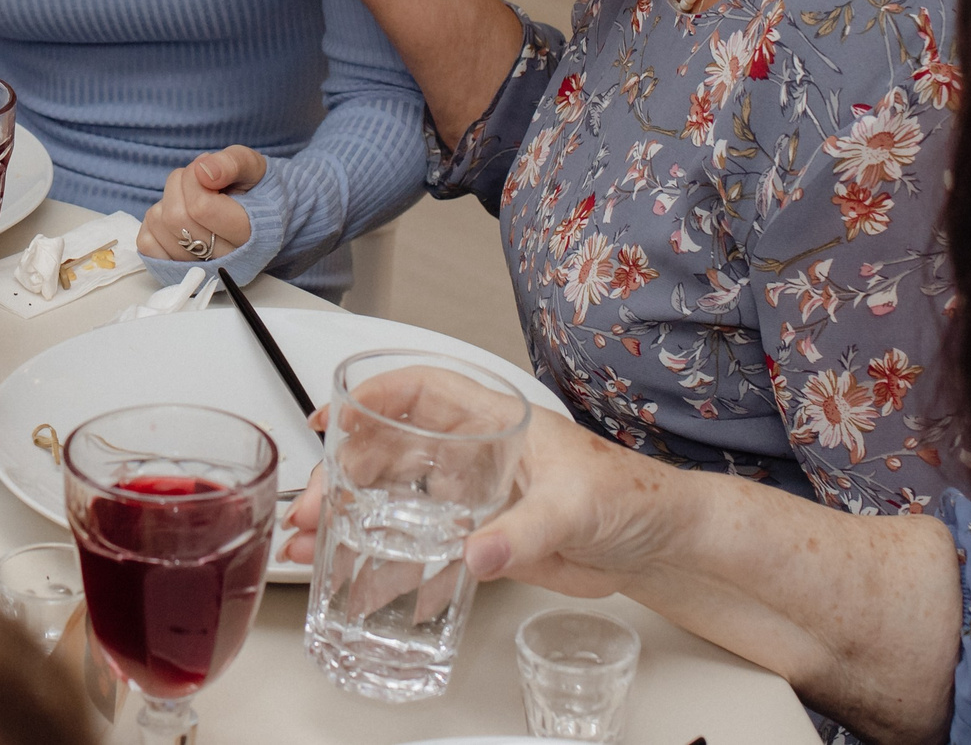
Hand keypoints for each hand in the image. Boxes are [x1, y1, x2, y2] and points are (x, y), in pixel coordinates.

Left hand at [137, 146, 263, 262]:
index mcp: (249, 235)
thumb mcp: (252, 165)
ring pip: (159, 226)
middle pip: (176, 218)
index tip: (207, 171)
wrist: (257, 214)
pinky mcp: (176, 270)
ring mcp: (198, 268)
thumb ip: (232, 163)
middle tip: (196, 179)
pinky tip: (176, 215)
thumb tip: (202, 172)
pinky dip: (153, 221)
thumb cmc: (255, 188)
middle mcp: (225, 260)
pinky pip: (147, 243)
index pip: (201, 207)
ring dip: (167, 200)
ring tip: (190, 197)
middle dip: (178, 185)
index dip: (195, 179)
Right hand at [281, 365, 680, 599]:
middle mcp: (474, 454)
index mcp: (494, 421)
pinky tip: (357, 580)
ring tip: (312, 543)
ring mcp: (473, 497)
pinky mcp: (479, 540)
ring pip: (395, 498)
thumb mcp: (576, 506)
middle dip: (342, 471)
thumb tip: (476, 551)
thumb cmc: (630, 496)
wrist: (658, 546)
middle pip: (390, 447)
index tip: (331, 417)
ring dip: (351, 518)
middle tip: (313, 505)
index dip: (370, 397)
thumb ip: (524, 530)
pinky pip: (421, 548)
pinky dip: (386, 564)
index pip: (420, 391)